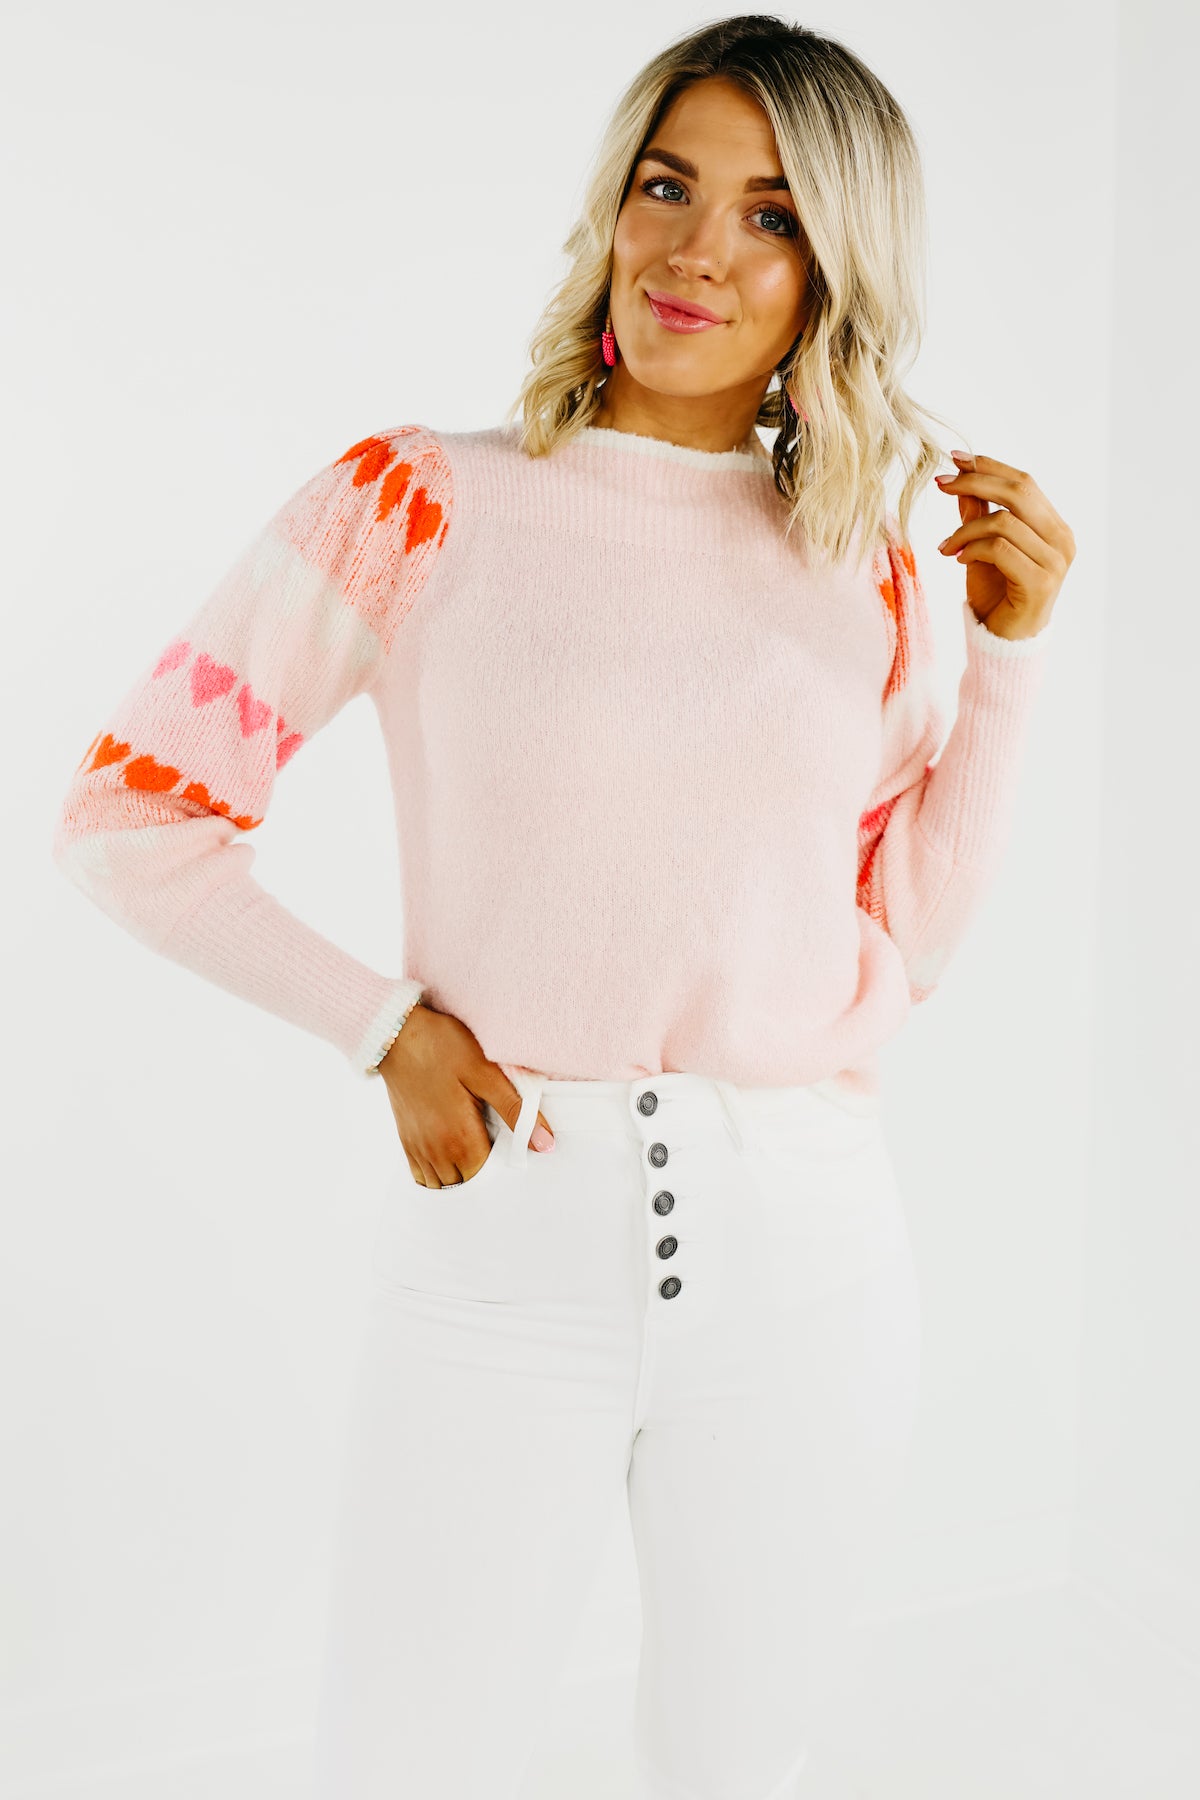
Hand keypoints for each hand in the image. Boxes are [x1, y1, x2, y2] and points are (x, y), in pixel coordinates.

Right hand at [377, 1003, 555, 1187]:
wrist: (397, 1033)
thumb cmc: (443, 1047)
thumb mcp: (487, 1073)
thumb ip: (516, 1111)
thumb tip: (545, 1144)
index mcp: (460, 1139)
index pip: (490, 1179)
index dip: (506, 1168)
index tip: (514, 1149)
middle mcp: (436, 1152)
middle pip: (468, 1184)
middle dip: (485, 1173)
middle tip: (497, 1144)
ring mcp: (418, 1148)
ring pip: (444, 1185)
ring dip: (462, 1176)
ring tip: (476, 1148)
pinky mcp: (406, 1140)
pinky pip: (423, 1176)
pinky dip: (439, 1174)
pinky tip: (452, 1153)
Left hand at [934, 451, 1075, 639]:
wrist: (1004, 643)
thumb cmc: (996, 596)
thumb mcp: (981, 548)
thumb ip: (977, 515)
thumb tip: (961, 478)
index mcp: (1053, 526)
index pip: (1024, 482)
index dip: (989, 466)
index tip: (955, 458)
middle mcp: (1062, 540)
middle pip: (1019, 492)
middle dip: (975, 482)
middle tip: (941, 483)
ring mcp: (1055, 561)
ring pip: (1005, 521)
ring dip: (966, 529)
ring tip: (947, 546)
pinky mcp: (1040, 582)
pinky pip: (1000, 549)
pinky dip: (973, 550)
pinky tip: (958, 560)